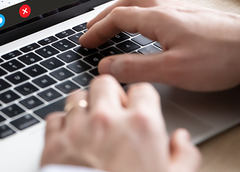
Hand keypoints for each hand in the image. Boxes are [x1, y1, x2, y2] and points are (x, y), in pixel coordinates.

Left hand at [40, 75, 200, 171]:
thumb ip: (185, 157)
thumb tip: (182, 140)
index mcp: (141, 125)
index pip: (142, 90)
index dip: (142, 100)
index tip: (140, 109)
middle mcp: (107, 119)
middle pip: (105, 83)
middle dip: (109, 95)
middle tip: (114, 113)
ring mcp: (78, 128)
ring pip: (77, 97)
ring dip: (84, 108)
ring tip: (91, 126)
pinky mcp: (54, 142)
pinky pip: (55, 118)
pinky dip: (62, 126)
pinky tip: (71, 140)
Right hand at [79, 0, 239, 90]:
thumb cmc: (220, 57)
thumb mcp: (173, 69)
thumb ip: (136, 68)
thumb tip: (107, 66)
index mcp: (157, 17)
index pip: (116, 18)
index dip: (97, 30)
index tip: (84, 42)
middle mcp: (166, 7)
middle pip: (125, 1)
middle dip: (105, 15)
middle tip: (92, 29)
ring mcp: (178, 8)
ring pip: (140, 0)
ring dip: (121, 10)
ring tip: (112, 24)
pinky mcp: (189, 15)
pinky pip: (153, 5)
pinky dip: (137, 11)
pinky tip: (144, 24)